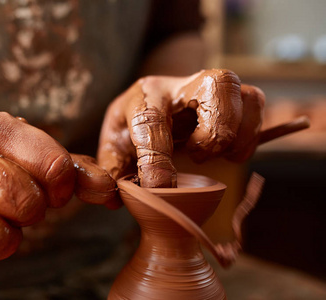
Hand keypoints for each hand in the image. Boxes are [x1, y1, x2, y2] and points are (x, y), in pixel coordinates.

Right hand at [0, 111, 77, 287]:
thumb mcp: (40, 158)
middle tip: (25, 208)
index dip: (64, 188)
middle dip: (34, 214)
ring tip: (2, 225)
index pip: (54, 165)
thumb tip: (111, 191)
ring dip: (9, 241)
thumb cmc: (4, 166)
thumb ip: (79, 172)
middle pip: (25, 203)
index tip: (57, 192)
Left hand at [97, 69, 264, 191]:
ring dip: (230, 138)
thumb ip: (111, 172)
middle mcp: (180, 83)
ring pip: (243, 97)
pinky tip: (227, 151)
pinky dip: (247, 137)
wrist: (152, 108)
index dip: (156, 160)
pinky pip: (257, 106)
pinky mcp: (234, 94)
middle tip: (194, 156)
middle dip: (210, 135)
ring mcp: (211, 85)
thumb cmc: (134, 131)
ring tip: (206, 154)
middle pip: (215, 86)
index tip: (159, 190)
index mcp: (144, 96)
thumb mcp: (114, 150)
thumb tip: (113, 197)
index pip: (151, 121)